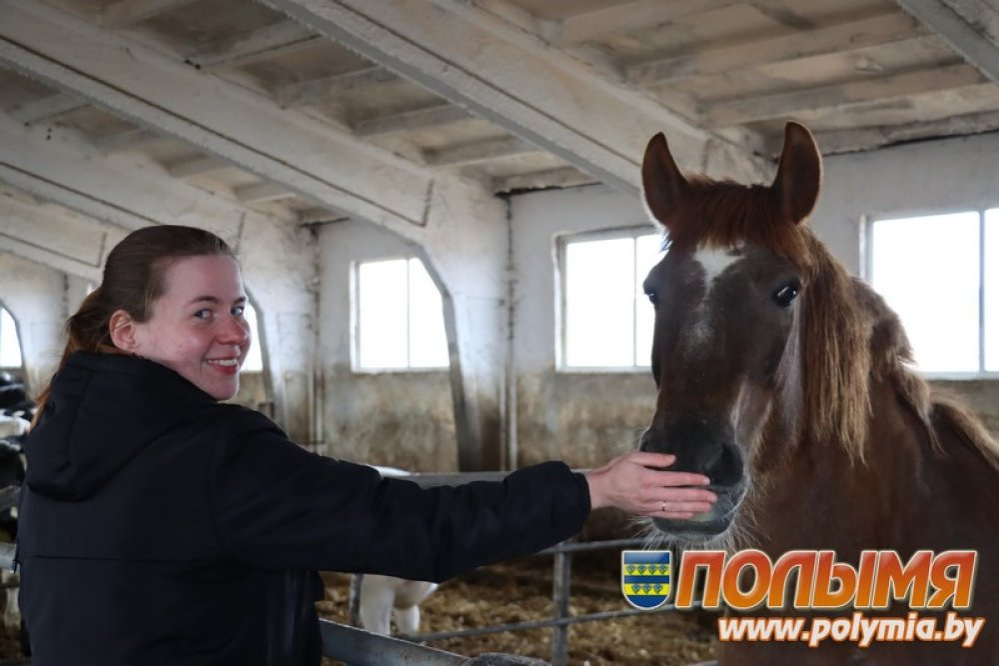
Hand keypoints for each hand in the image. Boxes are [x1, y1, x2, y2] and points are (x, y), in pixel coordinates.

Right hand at [584, 452, 715, 518]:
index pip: (675, 480)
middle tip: (714, 497)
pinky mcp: (646, 512)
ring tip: (708, 507)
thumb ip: (654, 458)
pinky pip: (667, 515)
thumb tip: (672, 460)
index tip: (706, 480)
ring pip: (676, 508)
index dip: (692, 480)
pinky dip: (680, 515)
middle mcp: (651, 494)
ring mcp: (649, 505)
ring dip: (693, 507)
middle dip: (698, 496)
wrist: (601, 489)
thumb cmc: (616, 470)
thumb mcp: (632, 457)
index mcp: (648, 479)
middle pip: (679, 496)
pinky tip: (691, 514)